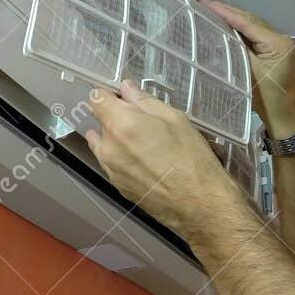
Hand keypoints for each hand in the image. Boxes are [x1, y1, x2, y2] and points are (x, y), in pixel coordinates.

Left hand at [83, 80, 243, 238]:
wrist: (199, 206)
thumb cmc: (192, 159)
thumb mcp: (176, 120)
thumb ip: (145, 102)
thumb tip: (126, 89)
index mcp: (121, 125)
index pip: (96, 99)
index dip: (109, 95)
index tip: (125, 99)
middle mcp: (109, 147)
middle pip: (100, 122)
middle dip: (117, 118)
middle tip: (145, 123)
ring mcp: (110, 169)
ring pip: (102, 145)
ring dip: (116, 139)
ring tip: (144, 144)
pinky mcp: (117, 187)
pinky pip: (111, 164)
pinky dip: (121, 158)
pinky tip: (145, 163)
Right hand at [200, 0, 294, 133]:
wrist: (284, 118)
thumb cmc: (268, 99)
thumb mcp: (250, 73)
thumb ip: (237, 50)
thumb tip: (220, 33)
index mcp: (277, 43)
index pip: (248, 23)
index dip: (226, 13)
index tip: (207, 4)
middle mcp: (280, 38)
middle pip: (251, 21)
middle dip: (229, 12)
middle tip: (206, 5)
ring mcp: (278, 44)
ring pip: (252, 26)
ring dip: (234, 19)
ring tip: (213, 12)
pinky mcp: (273, 51)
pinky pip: (254, 36)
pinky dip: (240, 30)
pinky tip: (226, 26)